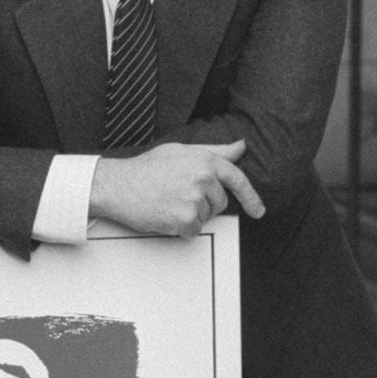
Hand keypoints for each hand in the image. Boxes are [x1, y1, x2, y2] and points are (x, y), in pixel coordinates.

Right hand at [89, 140, 264, 236]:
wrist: (117, 185)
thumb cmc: (146, 167)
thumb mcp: (182, 150)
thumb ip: (214, 151)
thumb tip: (240, 147)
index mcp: (205, 161)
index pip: (237, 180)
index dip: (251, 197)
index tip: (259, 211)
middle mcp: (203, 179)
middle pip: (219, 204)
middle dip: (204, 204)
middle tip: (178, 195)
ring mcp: (194, 200)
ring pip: (205, 218)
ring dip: (190, 215)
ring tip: (168, 202)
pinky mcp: (184, 219)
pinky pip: (194, 230)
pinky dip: (181, 228)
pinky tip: (166, 214)